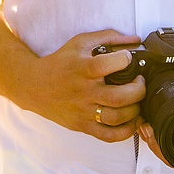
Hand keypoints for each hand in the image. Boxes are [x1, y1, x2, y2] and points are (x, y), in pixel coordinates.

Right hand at [17, 29, 143, 142]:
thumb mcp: (81, 42)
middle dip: (139, 89)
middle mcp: (84, 91)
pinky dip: (126, 131)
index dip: (127, 59)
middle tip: (140, 83)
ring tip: (136, 101)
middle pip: (120, 97)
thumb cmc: (60, 62)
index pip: (113, 64)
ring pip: (117, 117)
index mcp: (84, 68)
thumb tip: (134, 39)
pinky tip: (130, 121)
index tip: (129, 59)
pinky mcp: (82, 125)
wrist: (34, 85)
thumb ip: (108, 37)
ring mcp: (83, 111)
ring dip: (135, 110)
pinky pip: (109, 136)